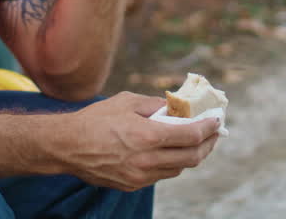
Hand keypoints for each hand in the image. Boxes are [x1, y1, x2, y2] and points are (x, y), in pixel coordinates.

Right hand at [57, 92, 220, 191]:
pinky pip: (160, 175)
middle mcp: (147, 160)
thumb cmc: (95, 119)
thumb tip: (177, 105)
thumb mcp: (126, 101)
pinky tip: (170, 152)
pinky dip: (171, 163)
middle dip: (208, 144)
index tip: (217, 120)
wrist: (67, 146)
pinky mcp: (132, 184)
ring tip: (195, 142)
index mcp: (148, 136)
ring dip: (191, 155)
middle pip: (191, 157)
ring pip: (178, 169)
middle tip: (214, 133)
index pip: (191, 136)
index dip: (209, 128)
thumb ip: (155, 104)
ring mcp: (140, 176)